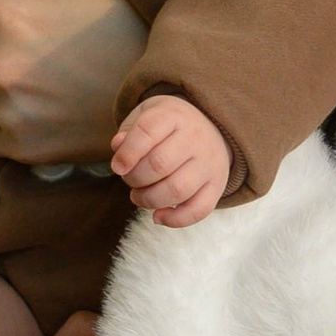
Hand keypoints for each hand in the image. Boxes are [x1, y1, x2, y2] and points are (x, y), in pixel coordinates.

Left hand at [112, 92, 231, 226]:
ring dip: (149, 200)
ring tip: (138, 197)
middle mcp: (196, 137)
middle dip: (134, 178)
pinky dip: (175, 220)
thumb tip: (118, 148)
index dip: (128, 153)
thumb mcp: (146, 116)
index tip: (117, 167)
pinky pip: (199, 210)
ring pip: (177, 190)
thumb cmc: (168, 126)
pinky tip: (158, 216)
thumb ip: (129, 132)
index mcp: (174, 116)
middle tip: (129, 179)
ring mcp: (209, 163)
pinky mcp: (217, 185)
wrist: (210, 126)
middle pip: (159, 164)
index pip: (148, 131)